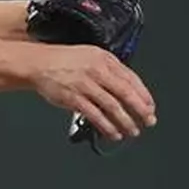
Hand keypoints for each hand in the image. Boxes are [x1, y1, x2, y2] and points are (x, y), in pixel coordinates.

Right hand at [30, 45, 156, 140]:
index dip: (144, 95)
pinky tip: (112, 133)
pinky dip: (106, 126)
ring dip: (125, 121)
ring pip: (112, 106)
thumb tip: (129, 89)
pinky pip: (95, 115)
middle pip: (125, 93)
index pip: (131, 78)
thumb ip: (110, 70)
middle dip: (140, 110)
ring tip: (132, 130)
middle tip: (148, 121)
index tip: (150, 107)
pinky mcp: (73, 98)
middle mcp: (96, 70)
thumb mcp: (91, 56)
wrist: (39, 63)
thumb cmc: (64, 61)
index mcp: (104, 59)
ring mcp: (84, 84)